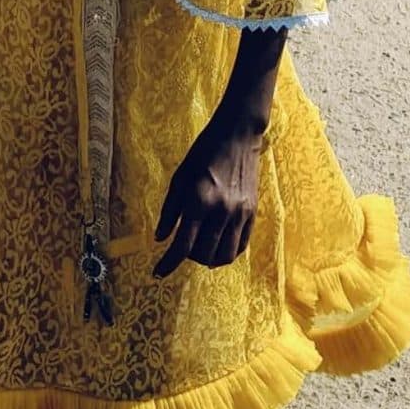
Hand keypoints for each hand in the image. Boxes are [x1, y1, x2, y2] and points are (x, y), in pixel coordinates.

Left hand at [153, 120, 263, 275]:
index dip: (168, 263)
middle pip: (203, 254)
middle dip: (188, 258)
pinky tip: (217, 246)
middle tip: (182, 249)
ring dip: (208, 259)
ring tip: (200, 249)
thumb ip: (169, 210)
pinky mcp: (252, 213)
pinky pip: (240, 246)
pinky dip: (227, 253)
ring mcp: (239, 213)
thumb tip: (159, 238)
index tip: (157, 273)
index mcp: (198, 200)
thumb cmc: (203, 153)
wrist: (237, 135)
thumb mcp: (179, 177)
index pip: (182, 244)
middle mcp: (221, 211)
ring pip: (224, 256)